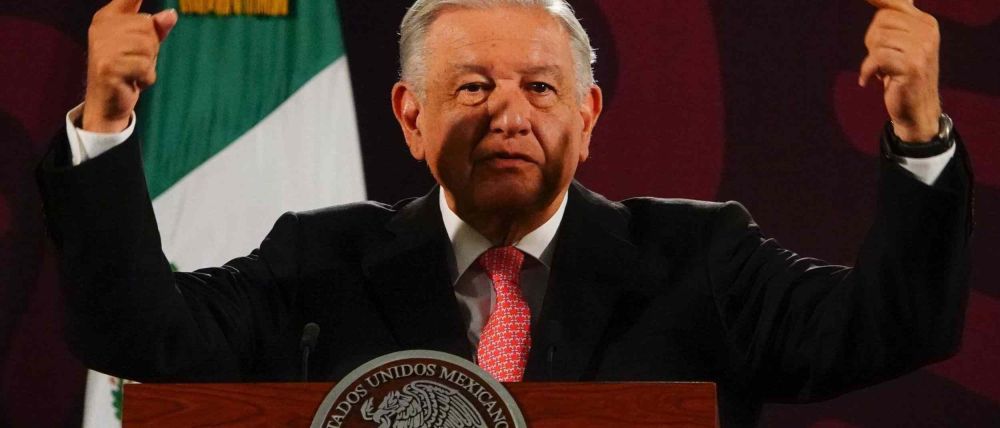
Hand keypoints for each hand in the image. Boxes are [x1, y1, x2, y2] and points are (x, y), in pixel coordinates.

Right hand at [82, 0, 176, 131]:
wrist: (107, 102)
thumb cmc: (127, 69)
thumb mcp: (143, 46)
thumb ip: (156, 29)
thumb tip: (172, 14)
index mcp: (108, 16)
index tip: (161, 8)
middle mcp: (101, 27)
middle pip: (148, 26)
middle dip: (151, 48)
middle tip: (136, 61)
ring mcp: (102, 46)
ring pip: (148, 47)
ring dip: (148, 64)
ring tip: (133, 71)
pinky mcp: (108, 66)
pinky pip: (145, 66)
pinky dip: (146, 78)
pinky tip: (133, 82)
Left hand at [859, 0, 941, 142]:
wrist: (917, 110)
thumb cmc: (902, 76)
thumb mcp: (900, 45)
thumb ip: (893, 22)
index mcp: (926, 23)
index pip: (893, 4)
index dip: (878, 0)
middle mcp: (928, 32)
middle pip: (881, 20)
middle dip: (872, 40)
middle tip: (880, 59)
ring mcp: (922, 48)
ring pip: (878, 39)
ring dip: (872, 58)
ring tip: (882, 70)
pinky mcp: (912, 65)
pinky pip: (876, 57)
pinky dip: (867, 71)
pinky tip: (869, 80)